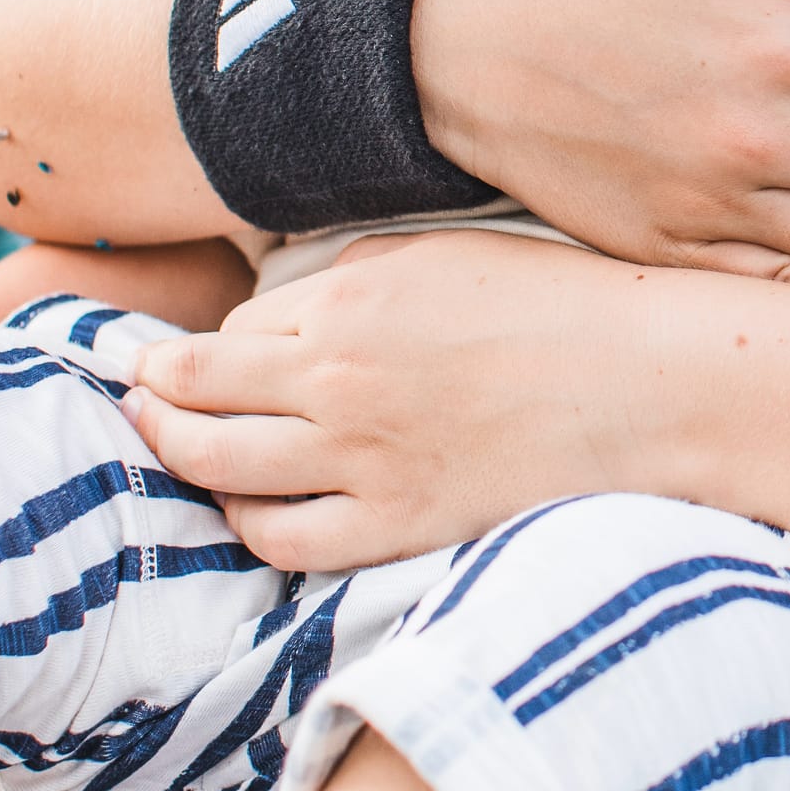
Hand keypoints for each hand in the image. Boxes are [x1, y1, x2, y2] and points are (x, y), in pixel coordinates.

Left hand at [120, 231, 667, 570]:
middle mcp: (337, 378)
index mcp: (350, 299)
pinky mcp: (396, 524)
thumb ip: (354, 277)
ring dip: (177, 455)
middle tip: (140, 398)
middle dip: (155, 396)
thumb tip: (283, 308)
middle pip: (196, 393)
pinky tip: (247, 506)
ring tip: (166, 449)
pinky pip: (280, 536)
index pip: (231, 331)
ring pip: (219, 465)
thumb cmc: (562, 307)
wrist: (649, 385)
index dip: (207, 345)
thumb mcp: (446, 254)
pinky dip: (246, 521)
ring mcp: (362, 458)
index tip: (192, 355)